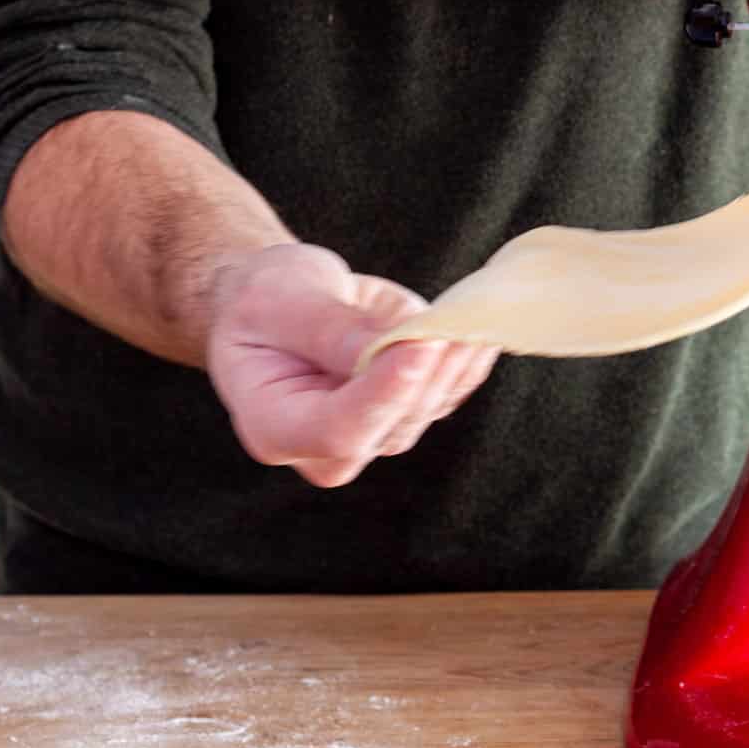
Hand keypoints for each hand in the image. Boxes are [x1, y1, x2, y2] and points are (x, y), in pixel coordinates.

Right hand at [205, 242, 498, 486]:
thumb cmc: (264, 302)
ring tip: (476, 317)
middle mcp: (325, 446)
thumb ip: (331, 329)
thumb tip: (394, 346)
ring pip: (425, 409)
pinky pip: (446, 392)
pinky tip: (483, 326)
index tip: (421, 346)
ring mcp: (370, 432)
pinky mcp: (403, 408)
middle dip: (430, 373)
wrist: (275, 304)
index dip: (384, 394)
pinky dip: (467, 361)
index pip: (338, 430)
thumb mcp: (278, 301)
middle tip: (458, 322)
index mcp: (274, 426)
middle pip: (391, 425)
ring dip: (456, 365)